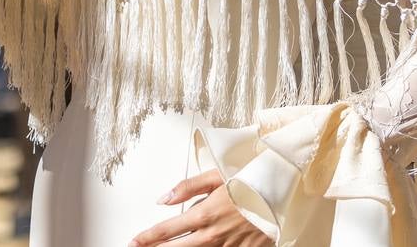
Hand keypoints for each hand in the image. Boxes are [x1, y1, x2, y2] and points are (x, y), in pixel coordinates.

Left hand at [129, 170, 272, 246]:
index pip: (168, 230)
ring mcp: (228, 246)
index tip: (134, 241)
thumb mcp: (217, 176)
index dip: (148, 237)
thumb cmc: (250, 180)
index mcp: (205, 214)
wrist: (282, 193)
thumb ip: (187, 187)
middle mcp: (213, 234)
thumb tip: (163, 199)